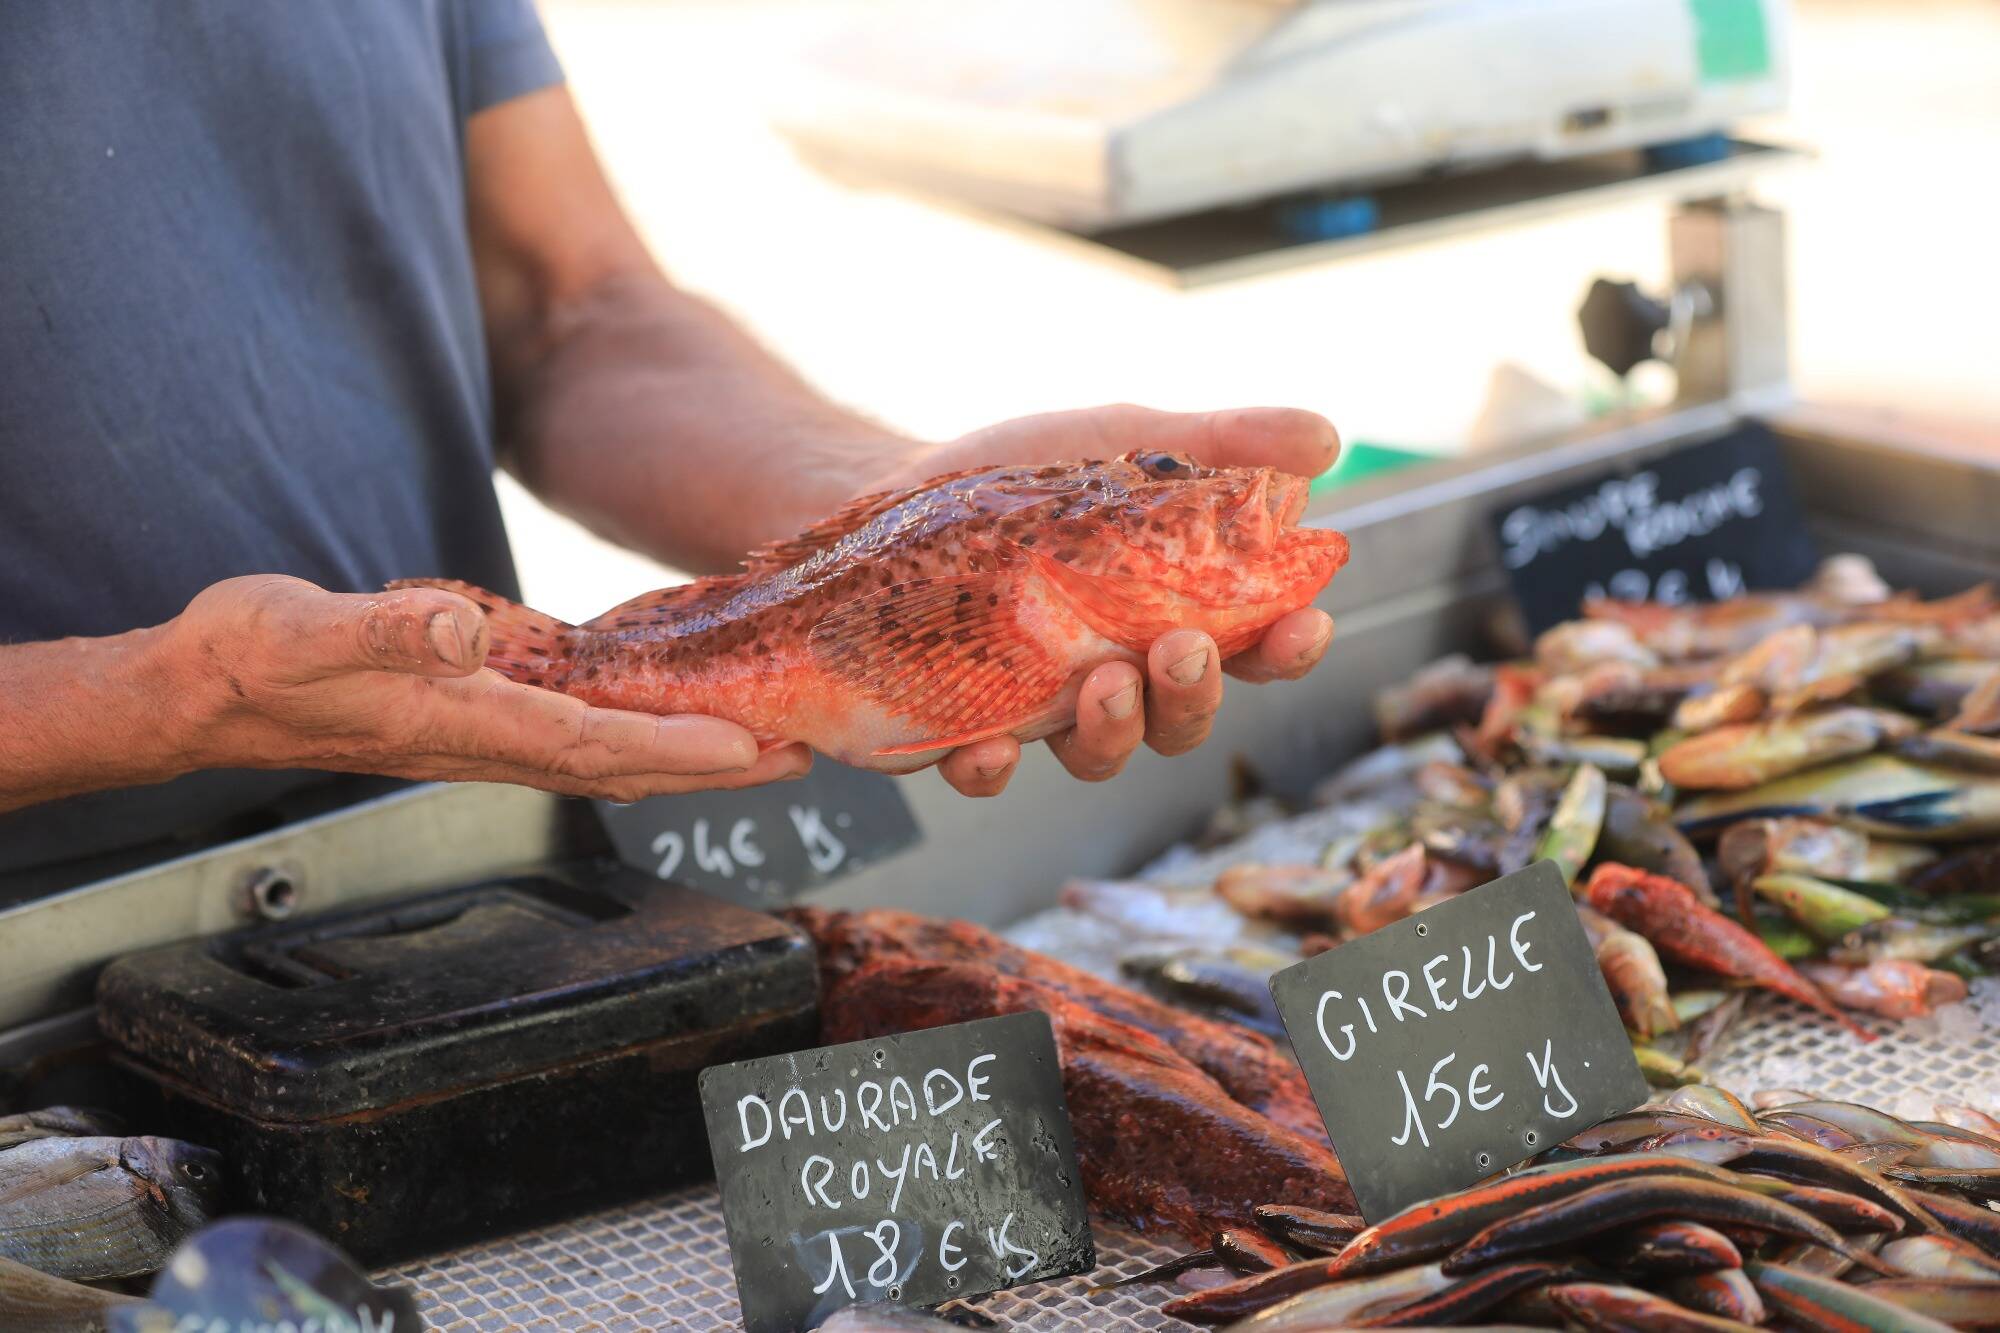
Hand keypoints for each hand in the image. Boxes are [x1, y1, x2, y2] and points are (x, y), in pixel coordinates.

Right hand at [167, 576, 809, 801]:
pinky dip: (636, 733)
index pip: (592, 743)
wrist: (206, 690)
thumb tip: (461, 626)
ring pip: (606, 757)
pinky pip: (576, 734)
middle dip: (712, 767)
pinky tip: (666, 717)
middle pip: (622, 764)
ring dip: (686, 757)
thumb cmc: (252, 658)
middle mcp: (485, 739)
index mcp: (461, 721)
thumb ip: (386, 628)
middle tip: (799, 757)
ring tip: (762, 747)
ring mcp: (483, 735)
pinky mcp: (473, 714)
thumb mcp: (308, 629)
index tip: (750, 746)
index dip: (675, 746)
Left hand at [876, 404, 1340, 796]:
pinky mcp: (962, 721)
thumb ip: (1223, 442)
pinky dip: (995, 768)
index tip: (1306, 624)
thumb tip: (1325, 440)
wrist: (902, 483)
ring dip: (1114, 733)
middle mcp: (1118, 676)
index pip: (1252, 652)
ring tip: (1104, 684)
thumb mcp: (1129, 438)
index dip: (1287, 650)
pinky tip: (994, 747)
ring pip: (1099, 755)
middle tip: (1182, 648)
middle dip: (1194, 695)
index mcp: (1172, 617)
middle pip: (1180, 720)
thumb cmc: (1030, 473)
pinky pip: (986, 766)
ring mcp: (1042, 708)